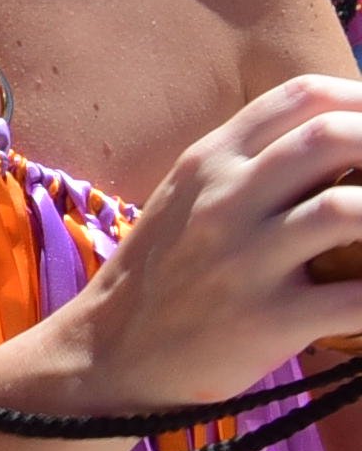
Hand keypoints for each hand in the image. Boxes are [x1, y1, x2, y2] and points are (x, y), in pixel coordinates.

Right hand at [45, 75, 361, 411]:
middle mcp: (225, 199)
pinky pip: (357, 300)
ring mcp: (245, 260)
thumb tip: (338, 141)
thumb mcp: (189, 198)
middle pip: (332, 137)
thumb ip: (250, 164)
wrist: (112, 353)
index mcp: (210, 161)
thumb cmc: (164, 273)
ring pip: (349, 209)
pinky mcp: (268, 321)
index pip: (302, 97)